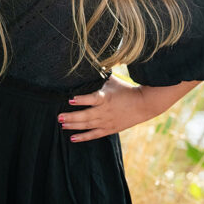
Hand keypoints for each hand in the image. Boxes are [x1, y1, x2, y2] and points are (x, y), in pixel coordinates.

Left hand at [58, 77, 199, 141]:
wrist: (144, 104)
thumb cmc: (126, 89)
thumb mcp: (112, 81)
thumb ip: (99, 77)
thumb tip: (86, 66)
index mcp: (106, 97)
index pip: (92, 99)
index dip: (81, 100)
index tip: (70, 99)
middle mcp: (105, 111)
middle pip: (86, 115)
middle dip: (71, 117)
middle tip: (58, 116)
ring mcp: (107, 121)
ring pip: (88, 125)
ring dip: (74, 125)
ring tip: (62, 124)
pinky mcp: (110, 129)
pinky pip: (94, 134)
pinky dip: (84, 137)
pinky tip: (72, 138)